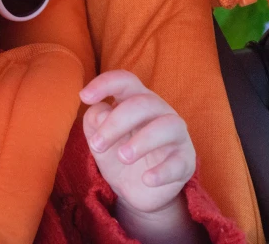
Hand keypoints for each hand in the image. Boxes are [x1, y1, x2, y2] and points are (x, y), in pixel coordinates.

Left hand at [79, 70, 195, 214]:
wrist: (136, 188)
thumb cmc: (117, 149)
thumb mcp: (98, 135)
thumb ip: (95, 120)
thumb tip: (101, 114)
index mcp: (135, 99)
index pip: (125, 80)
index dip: (105, 83)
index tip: (83, 97)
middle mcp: (159, 111)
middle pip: (142, 103)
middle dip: (116, 122)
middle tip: (97, 145)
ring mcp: (176, 135)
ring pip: (168, 126)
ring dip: (143, 141)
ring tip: (122, 157)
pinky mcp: (185, 161)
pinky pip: (179, 162)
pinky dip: (163, 171)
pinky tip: (146, 179)